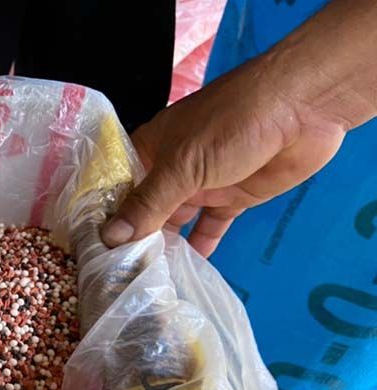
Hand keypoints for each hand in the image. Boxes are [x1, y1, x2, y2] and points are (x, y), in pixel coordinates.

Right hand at [100, 0, 376, 255]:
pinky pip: (209, 228)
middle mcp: (170, 169)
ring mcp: (202, 184)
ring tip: (142, 283)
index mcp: (150, 150)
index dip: (101, 216)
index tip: (86, 251)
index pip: (116, 188)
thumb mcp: (181, 165)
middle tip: (112, 278)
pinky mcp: (232, 198)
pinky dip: (199, 248)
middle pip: (143, 209)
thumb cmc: (231, 124)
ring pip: (174, 222)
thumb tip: (108, 238)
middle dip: (130, 238)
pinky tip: (185, 274)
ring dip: (162, 247)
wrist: (303, 107)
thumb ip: (147, 204)